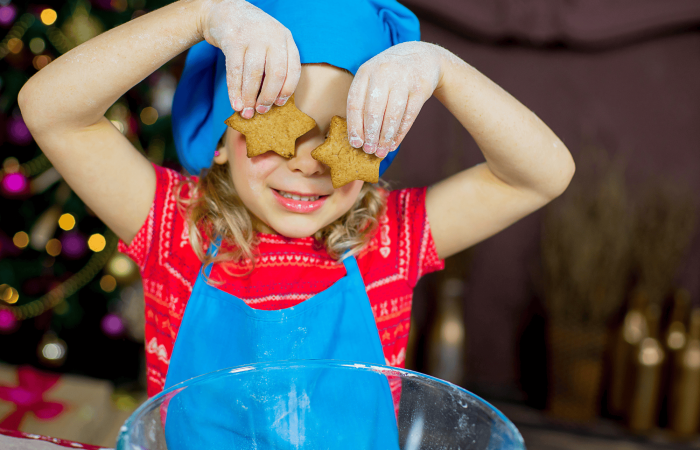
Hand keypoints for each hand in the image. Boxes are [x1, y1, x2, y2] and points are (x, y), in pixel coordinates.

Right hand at [199, 0, 300, 118]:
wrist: (225, 10)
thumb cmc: (252, 35)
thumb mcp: (270, 42)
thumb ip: (275, 64)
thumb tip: (273, 101)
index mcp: (286, 38)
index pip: (293, 69)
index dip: (287, 90)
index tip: (278, 104)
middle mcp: (272, 36)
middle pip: (276, 74)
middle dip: (268, 97)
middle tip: (262, 111)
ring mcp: (252, 37)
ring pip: (254, 74)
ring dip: (249, 97)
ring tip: (246, 111)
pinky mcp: (233, 40)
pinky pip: (235, 71)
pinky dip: (234, 91)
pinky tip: (235, 103)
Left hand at [346, 42, 444, 157]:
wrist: (421, 57)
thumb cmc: (390, 76)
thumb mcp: (373, 79)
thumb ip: (364, 102)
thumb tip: (358, 138)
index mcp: (365, 72)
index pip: (355, 103)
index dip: (355, 126)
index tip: (355, 143)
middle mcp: (382, 73)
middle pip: (373, 110)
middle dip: (371, 135)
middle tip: (369, 151)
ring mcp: (403, 79)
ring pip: (392, 114)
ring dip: (386, 137)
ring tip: (381, 151)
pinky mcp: (420, 87)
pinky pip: (409, 115)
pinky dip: (400, 132)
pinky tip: (394, 144)